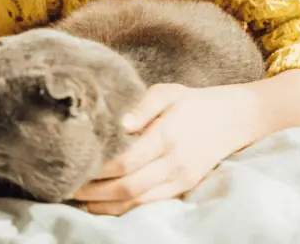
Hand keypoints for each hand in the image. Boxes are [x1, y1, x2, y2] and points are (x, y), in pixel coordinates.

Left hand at [73, 82, 259, 215]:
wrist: (234, 119)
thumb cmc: (192, 102)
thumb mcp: (167, 93)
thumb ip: (142, 106)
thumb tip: (119, 122)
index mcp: (167, 136)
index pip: (126, 161)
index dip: (98, 169)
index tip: (73, 166)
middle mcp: (174, 162)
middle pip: (128, 186)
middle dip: (94, 190)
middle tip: (65, 185)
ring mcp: (180, 179)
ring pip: (137, 201)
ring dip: (104, 204)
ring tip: (76, 197)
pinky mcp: (183, 188)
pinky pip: (149, 204)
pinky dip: (123, 208)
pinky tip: (100, 204)